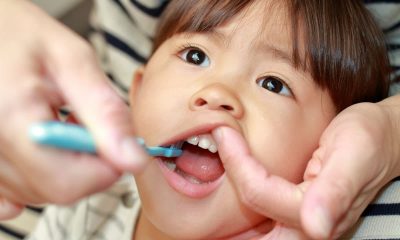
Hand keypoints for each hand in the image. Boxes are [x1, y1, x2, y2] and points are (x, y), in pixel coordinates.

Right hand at [0, 0, 146, 219]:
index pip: (67, 183)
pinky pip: (5, 193)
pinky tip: (39, 153)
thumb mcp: (72, 60)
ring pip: (33, 193)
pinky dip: (32, 177)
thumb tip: (132, 157)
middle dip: (86, 168)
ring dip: (62, 168)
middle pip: (52, 191)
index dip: (104, 170)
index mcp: (11, 118)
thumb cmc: (20, 32)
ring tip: (59, 126)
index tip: (117, 145)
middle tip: (88, 128)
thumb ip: (105, 112)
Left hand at [212, 99, 399, 238]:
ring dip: (223, 223)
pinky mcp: (292, 212)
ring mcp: (297, 222)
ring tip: (197, 207)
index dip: (237, 163)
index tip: (223, 131)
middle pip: (247, 232)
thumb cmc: (368, 140)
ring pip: (249, 233)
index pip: (259, 193)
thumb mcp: (354, 155)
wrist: (380, 139)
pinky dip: (237, 215)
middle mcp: (304, 226)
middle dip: (218, 223)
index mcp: (316, 213)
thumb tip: (316, 227)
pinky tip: (223, 200)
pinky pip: (257, 221)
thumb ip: (336, 191)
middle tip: (191, 206)